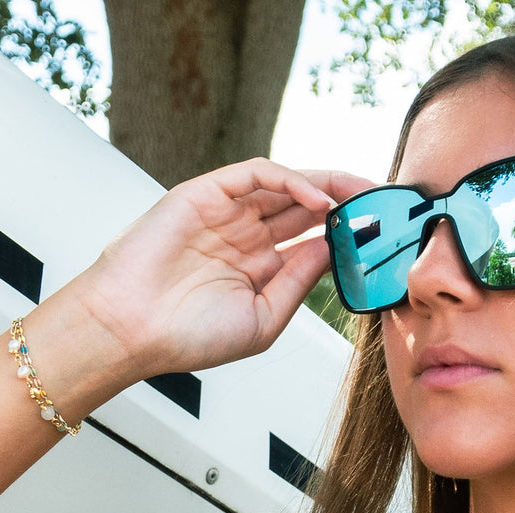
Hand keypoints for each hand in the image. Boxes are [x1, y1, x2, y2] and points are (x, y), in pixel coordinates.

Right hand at [60, 157, 374, 378]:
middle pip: (306, 205)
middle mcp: (244, 235)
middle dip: (349, 201)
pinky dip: (291, 179)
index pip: (313, 237)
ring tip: (362, 195)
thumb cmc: (185, 336)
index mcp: (258, 266)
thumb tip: (334, 251)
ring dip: (328, 185)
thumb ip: (299, 283)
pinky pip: (256, 174)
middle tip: (385, 202)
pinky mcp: (205, 193)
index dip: (348, 233)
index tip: (384, 235)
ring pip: (286, 184)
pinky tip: (318, 199)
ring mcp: (226, 212)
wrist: (130, 332)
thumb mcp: (263, 319)